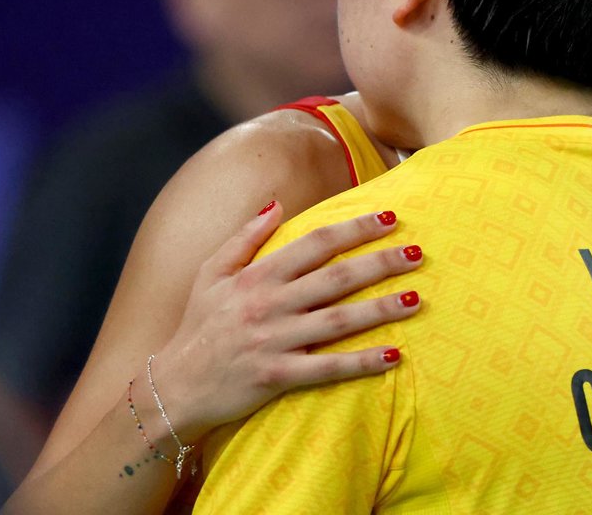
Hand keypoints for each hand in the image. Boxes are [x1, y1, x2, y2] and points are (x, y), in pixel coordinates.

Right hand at [151, 202, 423, 440]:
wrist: (173, 386)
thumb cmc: (198, 326)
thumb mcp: (210, 273)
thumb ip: (245, 237)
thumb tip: (277, 204)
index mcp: (257, 276)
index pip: (316, 244)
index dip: (354, 228)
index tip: (390, 217)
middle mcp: (268, 305)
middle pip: (335, 278)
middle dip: (380, 263)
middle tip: (419, 252)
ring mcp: (274, 341)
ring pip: (338, 321)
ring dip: (380, 309)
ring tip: (416, 299)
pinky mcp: (277, 377)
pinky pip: (327, 369)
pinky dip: (361, 363)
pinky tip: (393, 356)